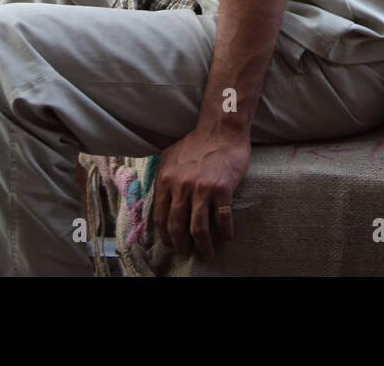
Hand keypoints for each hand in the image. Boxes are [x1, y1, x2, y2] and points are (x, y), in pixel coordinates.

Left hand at [151, 125, 249, 259]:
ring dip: (203, 246)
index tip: (170, 244)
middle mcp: (181, 186)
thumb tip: (158, 198)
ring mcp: (202, 189)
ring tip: (207, 254)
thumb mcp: (169, 157)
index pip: (160, 217)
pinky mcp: (222, 189)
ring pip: (198, 228)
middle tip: (186, 252)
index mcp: (165, 179)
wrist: (221, 130)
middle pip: (177, 226)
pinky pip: (222, 218)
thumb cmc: (197, 143)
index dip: (164, 235)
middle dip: (181, 245)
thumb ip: (163, 177)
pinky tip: (226, 237)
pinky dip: (224, 232)